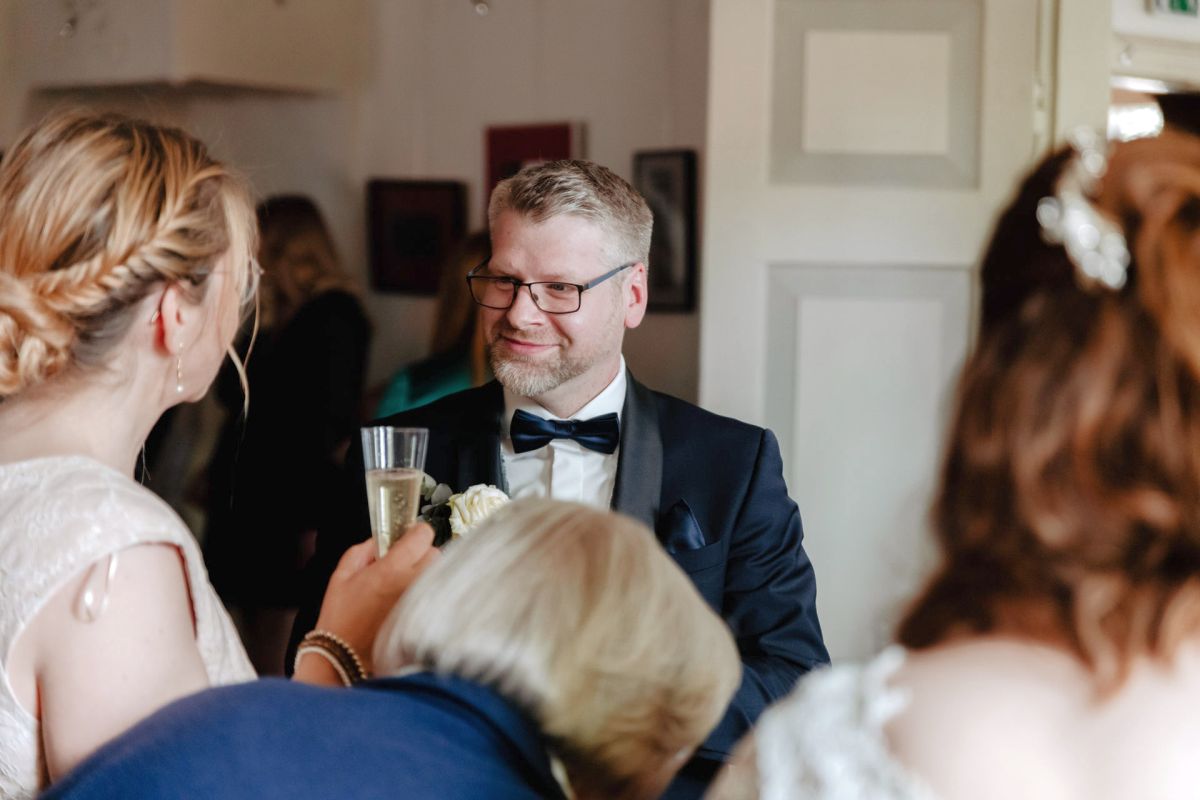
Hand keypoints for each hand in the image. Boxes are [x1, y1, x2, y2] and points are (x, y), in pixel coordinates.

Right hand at [312, 523, 437, 675]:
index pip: (422, 535)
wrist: (346, 660)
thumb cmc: (341, 623)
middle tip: (403, 566)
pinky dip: (428, 595)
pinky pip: (437, 596)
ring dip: (426, 576)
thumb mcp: (340, 579)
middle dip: (420, 556)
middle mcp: (412, 584)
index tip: (409, 537)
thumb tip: (377, 541)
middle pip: (434, 553)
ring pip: (438, 575)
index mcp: (391, 570)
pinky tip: (410, 604)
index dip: (415, 533)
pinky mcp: (428, 619)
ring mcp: (424, 602)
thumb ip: (360, 552)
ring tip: (404, 588)